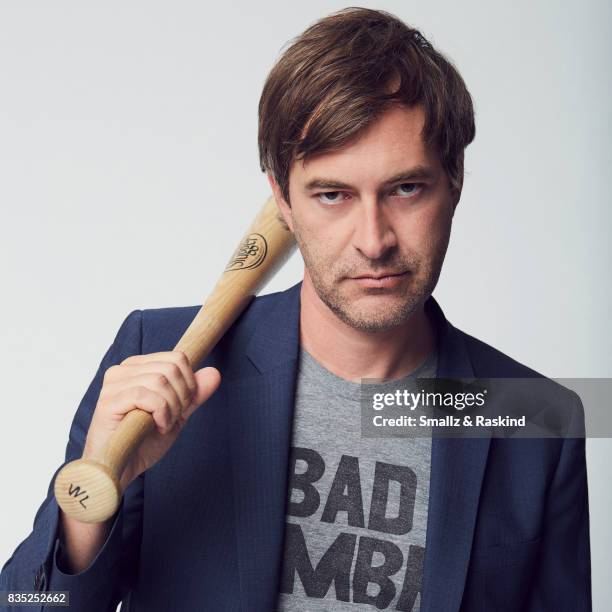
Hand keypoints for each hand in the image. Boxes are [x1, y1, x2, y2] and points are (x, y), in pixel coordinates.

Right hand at [82, 351, 220, 491]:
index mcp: (138, 367)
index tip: (182, 407)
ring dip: (171, 408)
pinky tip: (156, 426)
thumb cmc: (144, 440)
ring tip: (162, 424)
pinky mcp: (108, 401)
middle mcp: (123, 370)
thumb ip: (195, 394)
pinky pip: (145, 395)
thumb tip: (214, 372)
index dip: (189, 383)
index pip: (177, 358)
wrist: (124, 468)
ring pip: (160, 380)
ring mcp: (113, 384)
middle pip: (171, 368)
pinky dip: (160, 413)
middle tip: (172, 418)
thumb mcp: (177, 414)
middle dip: (181, 397)